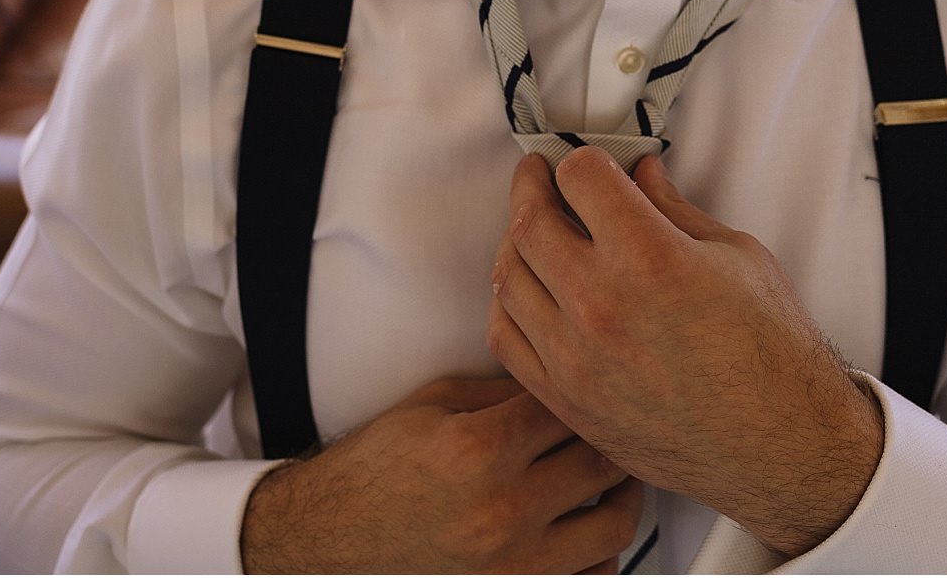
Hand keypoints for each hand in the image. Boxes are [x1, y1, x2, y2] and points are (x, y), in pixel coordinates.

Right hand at [239, 374, 641, 572]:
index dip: (587, 388)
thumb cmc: (374, 471)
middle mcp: (502, 509)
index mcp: (480, 448)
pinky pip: (591, 578)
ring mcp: (511, 563)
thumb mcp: (432, 405)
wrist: (325, 540)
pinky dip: (600, 553)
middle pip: (602, 462)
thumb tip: (559, 380)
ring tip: (612, 477)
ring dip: (621, 495)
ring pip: (613, 525)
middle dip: (613, 437)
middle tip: (613, 424)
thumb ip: (503, 392)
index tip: (592, 382)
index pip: (570, 405)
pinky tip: (584, 527)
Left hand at [488, 149, 882, 558]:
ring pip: (509, 276)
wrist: (778, 443)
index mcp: (650, 257)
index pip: (580, 177)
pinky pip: (506, 337)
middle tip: (539, 175)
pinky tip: (530, 288)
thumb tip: (641, 175)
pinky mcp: (567, 398)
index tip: (588, 164)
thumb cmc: (770, 350)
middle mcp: (602, 304)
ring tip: (534, 229)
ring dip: (516, 241)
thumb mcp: (737, 256)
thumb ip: (675, 210)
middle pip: (530, 221)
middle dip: (532, 185)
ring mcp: (576, 356)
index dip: (584, 161)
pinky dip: (510, 301)